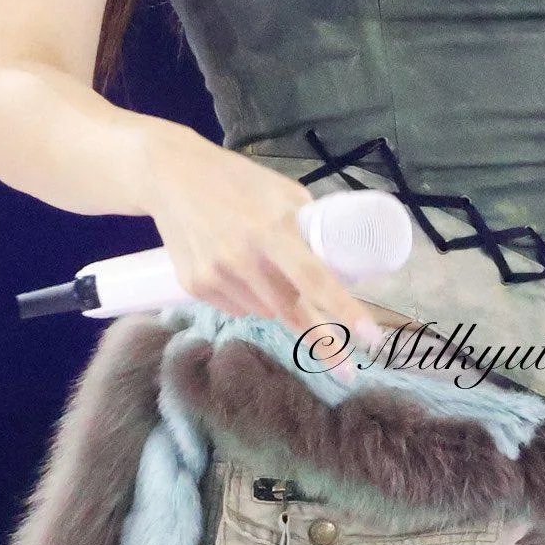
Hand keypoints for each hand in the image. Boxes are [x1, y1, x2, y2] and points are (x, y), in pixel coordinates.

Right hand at [142, 125, 388, 381]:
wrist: (171, 175)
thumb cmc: (237, 180)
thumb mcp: (282, 192)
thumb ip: (307, 227)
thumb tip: (339, 262)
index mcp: (273, 230)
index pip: (316, 280)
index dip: (346, 313)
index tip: (373, 340)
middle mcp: (244, 257)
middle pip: (293, 311)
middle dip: (323, 340)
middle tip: (346, 368)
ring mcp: (216, 275)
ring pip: (265, 313)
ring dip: (278, 303)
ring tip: (264, 267)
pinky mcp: (194, 285)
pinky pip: (237, 308)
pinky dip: (249, 299)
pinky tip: (236, 269)